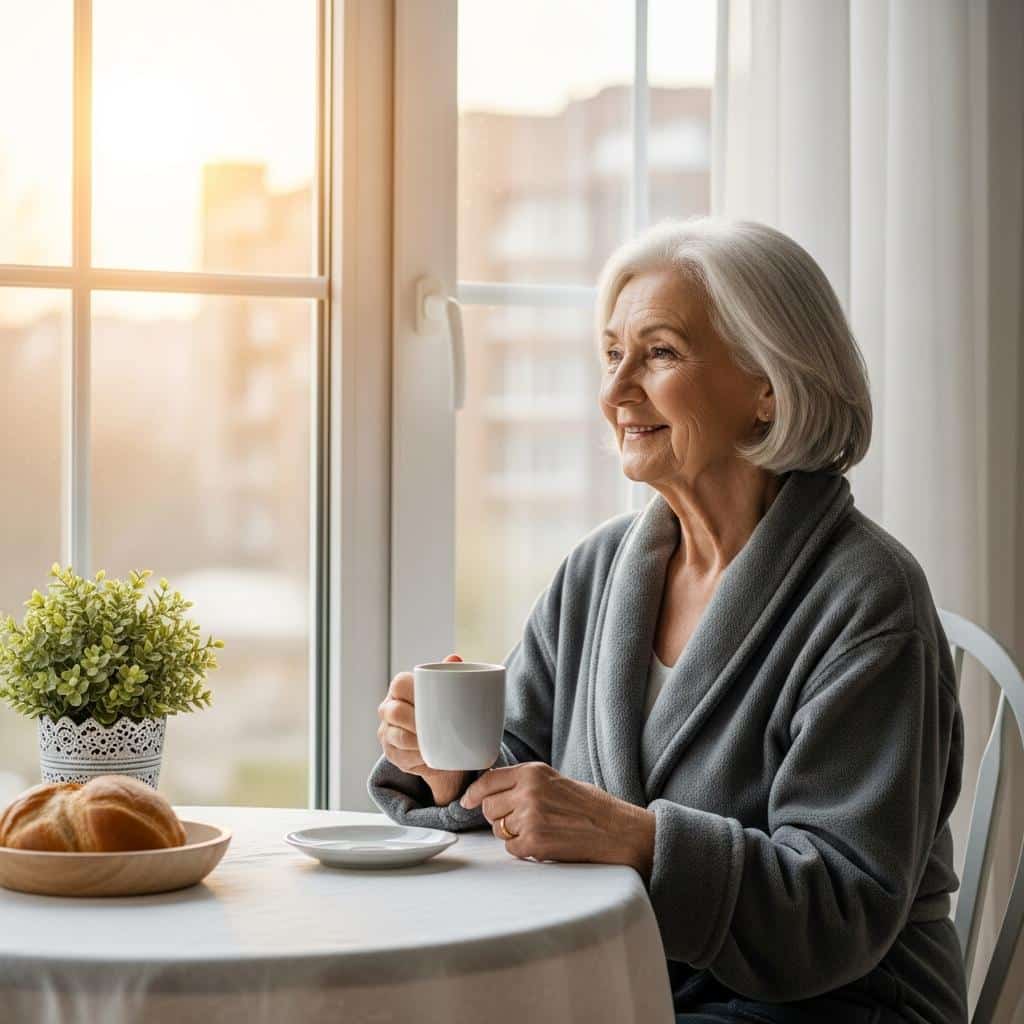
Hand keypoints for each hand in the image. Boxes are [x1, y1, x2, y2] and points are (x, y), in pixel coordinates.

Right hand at [377, 654, 467, 805]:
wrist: (438, 743)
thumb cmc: (439, 710)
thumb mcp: (445, 692)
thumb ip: (449, 673)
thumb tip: (454, 658)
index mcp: (400, 689)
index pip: (400, 684)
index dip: (414, 691)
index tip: (434, 700)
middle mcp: (388, 709)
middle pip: (396, 712)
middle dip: (417, 720)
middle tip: (439, 726)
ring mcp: (387, 733)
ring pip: (398, 737)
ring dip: (419, 742)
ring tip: (438, 743)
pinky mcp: (392, 754)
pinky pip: (402, 757)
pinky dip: (419, 757)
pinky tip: (431, 756)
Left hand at [459, 762, 655, 879]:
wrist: (616, 829)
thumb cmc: (588, 805)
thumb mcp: (554, 780)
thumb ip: (524, 782)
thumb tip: (489, 790)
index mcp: (533, 772)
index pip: (488, 780)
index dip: (474, 793)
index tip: (467, 801)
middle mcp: (528, 792)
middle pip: (490, 807)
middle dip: (499, 816)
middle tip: (520, 819)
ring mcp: (530, 818)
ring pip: (499, 829)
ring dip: (512, 833)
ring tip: (538, 830)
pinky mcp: (535, 843)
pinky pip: (511, 849)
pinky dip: (523, 850)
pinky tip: (543, 843)